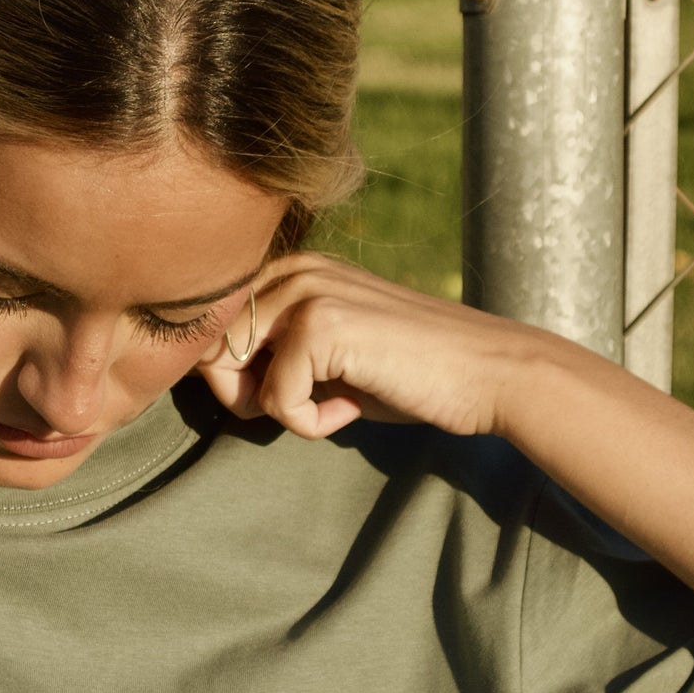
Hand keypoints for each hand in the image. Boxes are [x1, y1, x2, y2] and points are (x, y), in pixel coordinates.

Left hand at [195, 254, 537, 443]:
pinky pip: (274, 399)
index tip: (284, 396)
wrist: (487, 373)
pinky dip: (309, 423)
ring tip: (329, 405)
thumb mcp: (329, 356)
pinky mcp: (321, 325)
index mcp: (292, 269)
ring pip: (227, 367)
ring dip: (273, 408)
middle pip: (206, 346)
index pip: (211, 325)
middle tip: (302, 408)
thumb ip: (271, 353)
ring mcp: (306, 291)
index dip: (232, 376)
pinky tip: (353, 408)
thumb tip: (206, 374)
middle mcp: (293, 269)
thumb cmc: (409, 374)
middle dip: (243, 395)